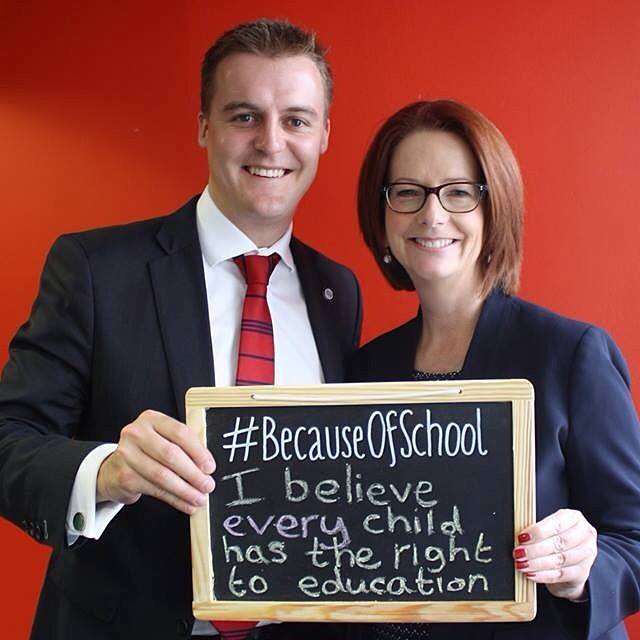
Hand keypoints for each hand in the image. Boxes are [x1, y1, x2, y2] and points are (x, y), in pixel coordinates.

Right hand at [96, 410, 215, 513]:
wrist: (114, 468)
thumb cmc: (147, 451)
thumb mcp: (164, 439)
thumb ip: (184, 446)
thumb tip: (206, 466)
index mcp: (151, 419)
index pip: (180, 432)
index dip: (198, 451)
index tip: (210, 466)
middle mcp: (137, 433)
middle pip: (171, 454)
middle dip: (193, 473)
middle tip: (207, 485)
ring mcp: (127, 454)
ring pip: (162, 475)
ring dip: (185, 490)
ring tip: (199, 498)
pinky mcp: (124, 476)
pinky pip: (155, 490)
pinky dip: (174, 499)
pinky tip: (186, 504)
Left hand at [513, 508, 596, 600]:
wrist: (571, 560)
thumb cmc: (555, 538)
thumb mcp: (549, 528)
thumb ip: (537, 530)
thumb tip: (519, 537)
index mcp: (574, 518)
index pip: (557, 523)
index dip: (538, 531)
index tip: (521, 537)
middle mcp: (585, 535)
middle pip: (559, 543)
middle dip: (535, 549)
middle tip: (518, 553)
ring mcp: (586, 555)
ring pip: (560, 560)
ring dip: (537, 563)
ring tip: (522, 564)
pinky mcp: (582, 573)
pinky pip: (561, 574)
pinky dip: (544, 575)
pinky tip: (531, 574)